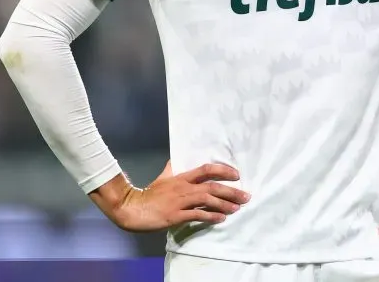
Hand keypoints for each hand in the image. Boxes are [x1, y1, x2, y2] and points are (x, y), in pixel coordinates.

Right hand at [93, 161, 250, 231]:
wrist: (132, 208)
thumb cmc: (149, 194)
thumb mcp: (163, 178)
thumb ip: (172, 169)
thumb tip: (177, 159)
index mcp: (182, 177)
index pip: (206, 169)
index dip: (223, 170)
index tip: (237, 175)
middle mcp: (184, 188)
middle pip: (212, 186)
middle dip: (232, 191)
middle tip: (246, 196)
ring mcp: (180, 202)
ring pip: (207, 200)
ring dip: (225, 204)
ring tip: (237, 208)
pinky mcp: (176, 215)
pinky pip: (197, 215)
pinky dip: (211, 216)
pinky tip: (221, 219)